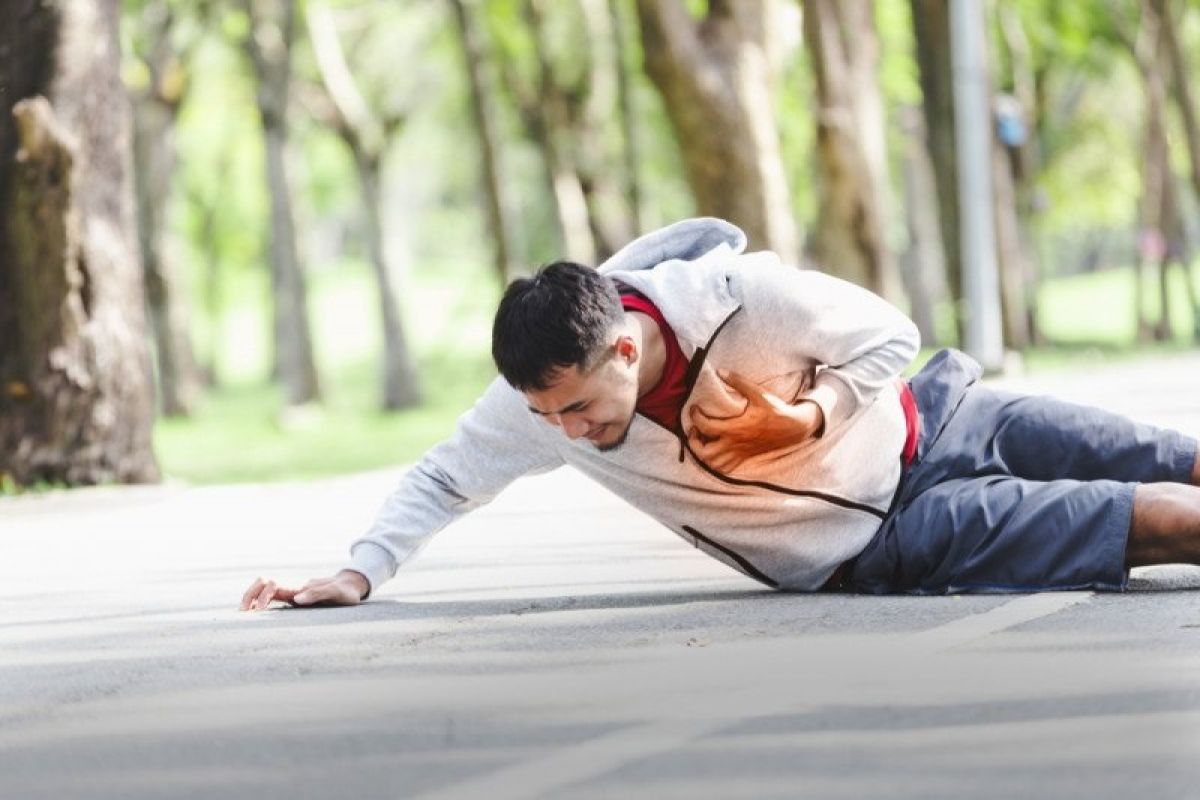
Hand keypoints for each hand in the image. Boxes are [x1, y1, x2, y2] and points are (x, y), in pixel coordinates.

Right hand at [239, 569, 368, 611]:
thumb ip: (319, 593)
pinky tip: (253, 615)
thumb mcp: (337, 593)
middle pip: (262, 583)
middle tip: (241, 612)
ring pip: (264, 589)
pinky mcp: (292, 598)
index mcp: (299, 586)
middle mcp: (292, 588)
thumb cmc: (345, 592)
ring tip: (242, 614)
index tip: (257, 611)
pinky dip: (258, 603)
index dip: (262, 596)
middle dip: (249, 594)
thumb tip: (296, 599)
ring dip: (250, 597)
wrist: (350, 586)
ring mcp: (291, 592)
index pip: (273, 585)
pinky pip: (271, 598)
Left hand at [687, 370, 822, 472]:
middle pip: (705, 453)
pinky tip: (714, 450)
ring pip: (713, 464)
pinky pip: (725, 468)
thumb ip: (738, 382)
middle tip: (694, 429)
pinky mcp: (744, 457)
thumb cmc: (775, 410)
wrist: (793, 428)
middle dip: (694, 442)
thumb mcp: (758, 393)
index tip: (694, 409)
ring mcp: (739, 453)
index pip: (706, 427)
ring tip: (702, 440)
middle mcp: (735, 444)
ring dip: (702, 453)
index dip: (695, 417)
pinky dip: (714, 463)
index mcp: (736, 428)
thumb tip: (720, 371)